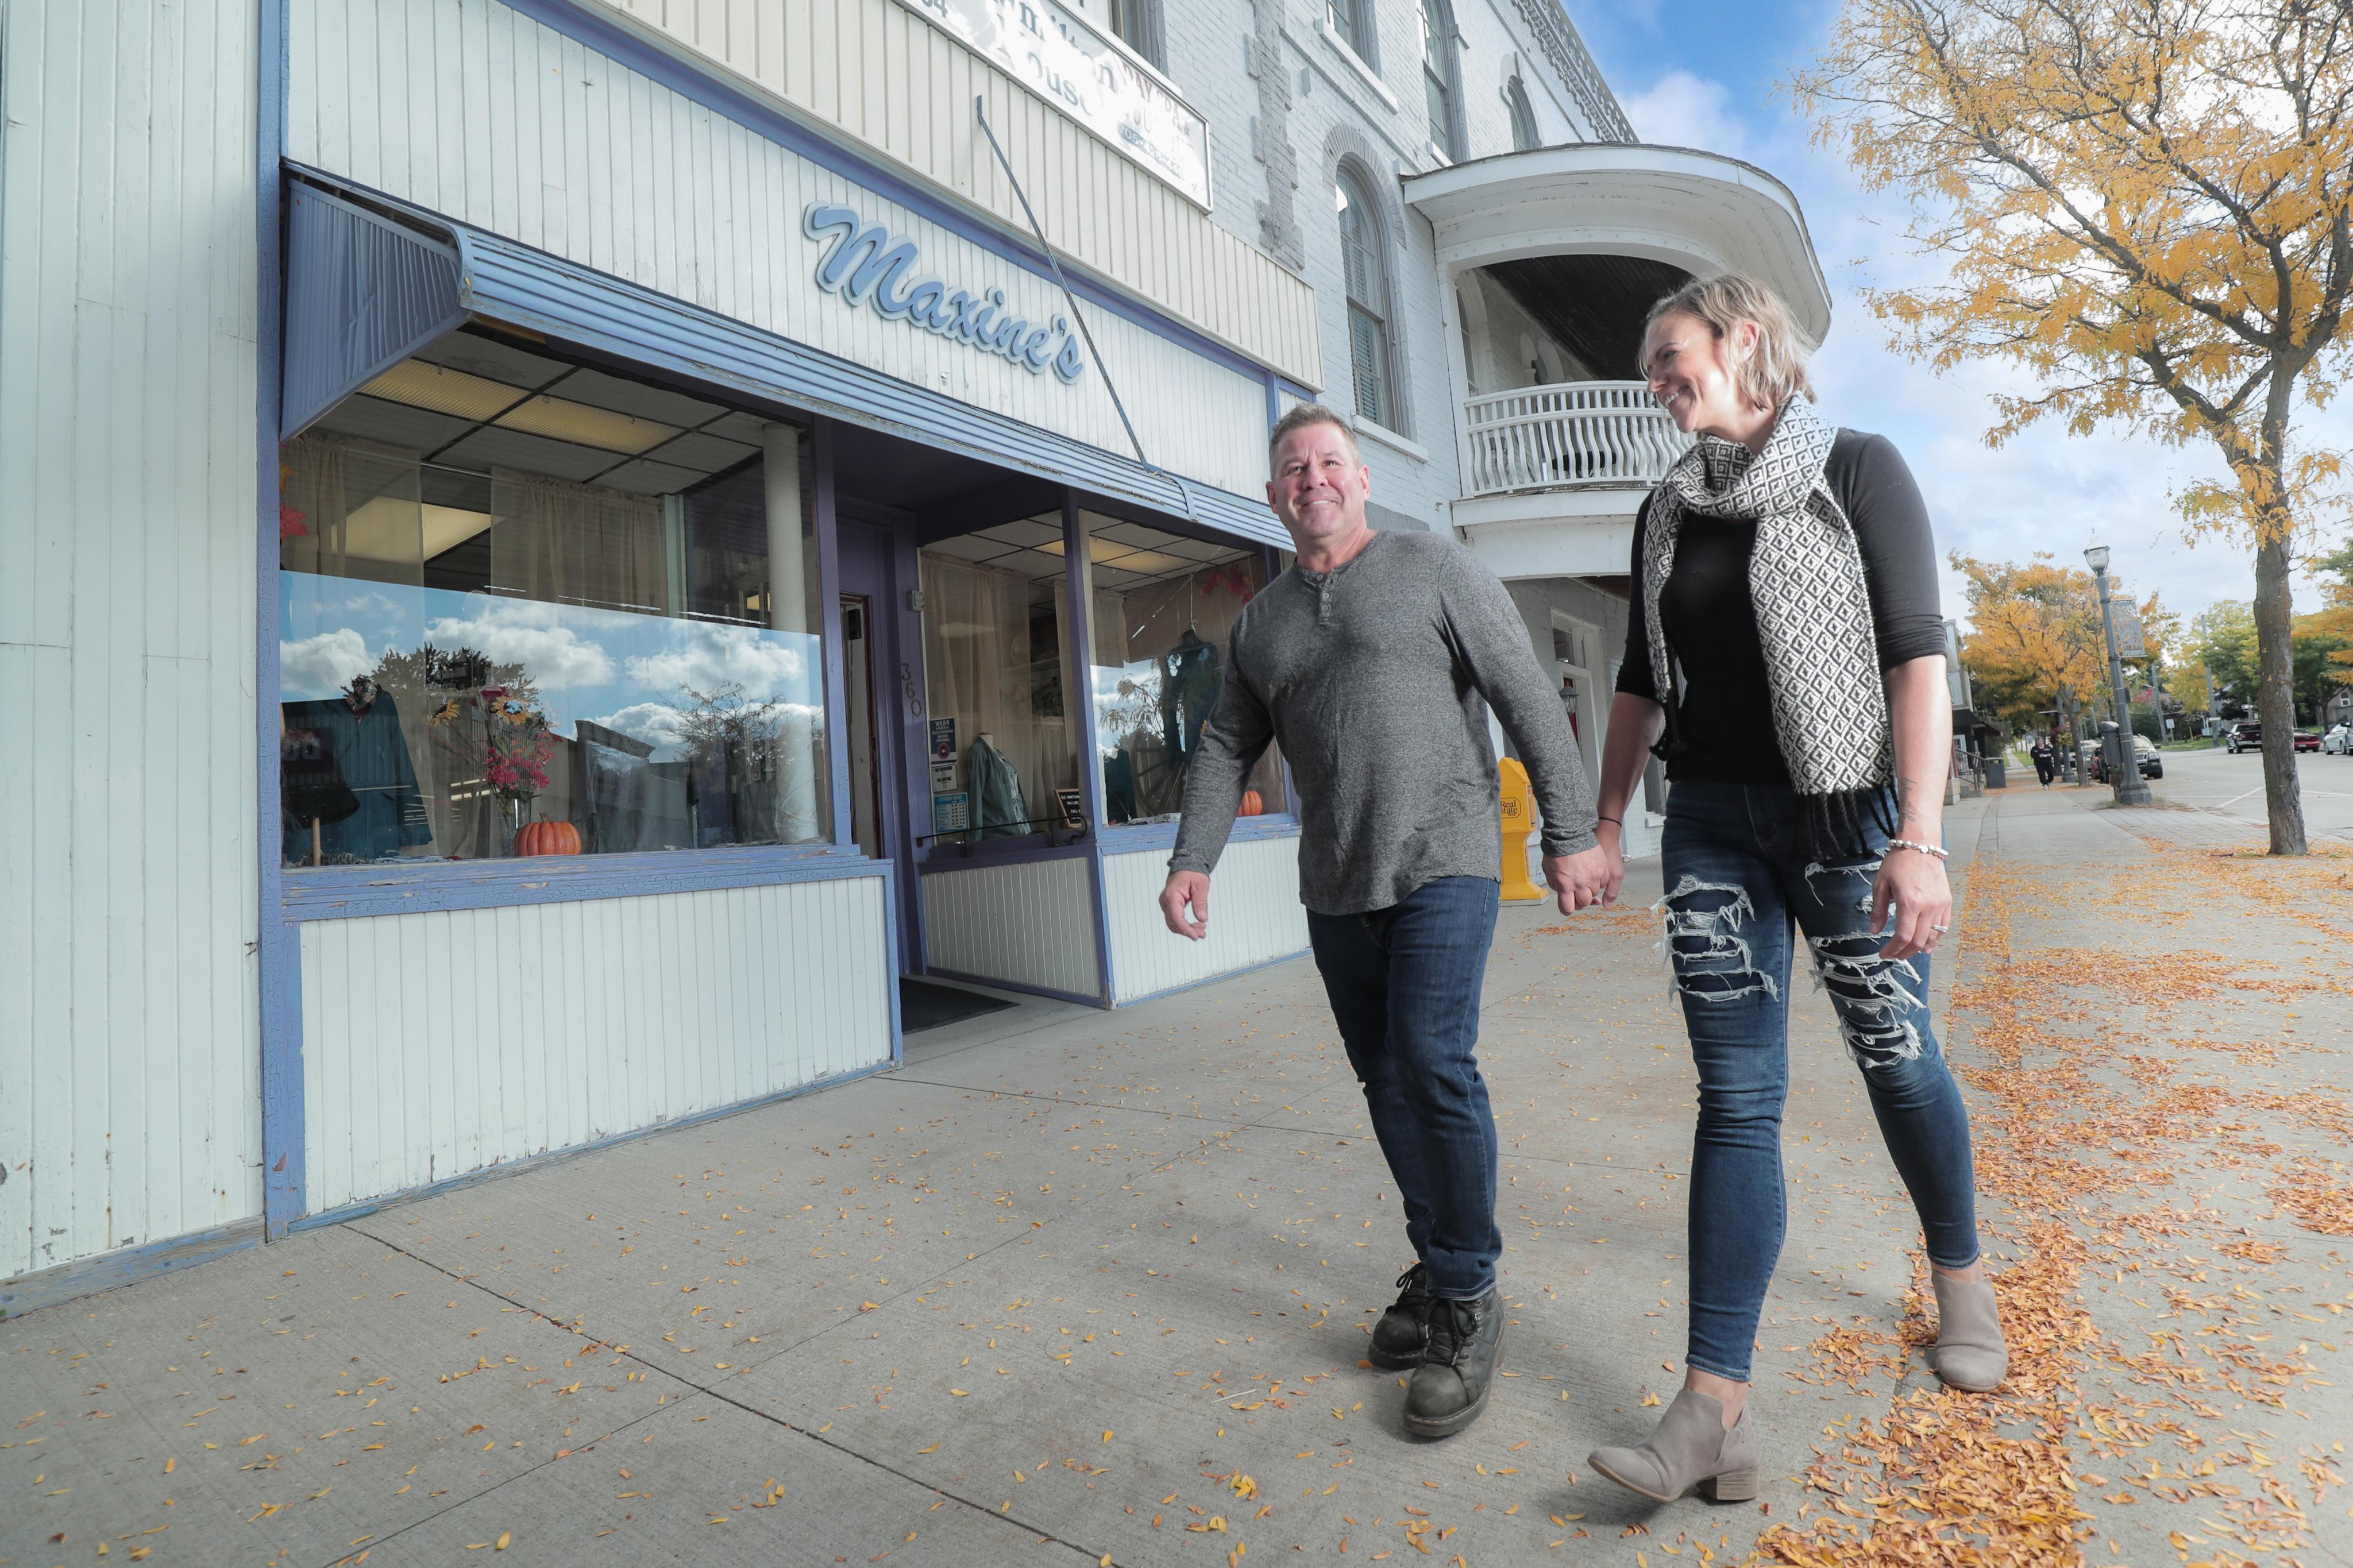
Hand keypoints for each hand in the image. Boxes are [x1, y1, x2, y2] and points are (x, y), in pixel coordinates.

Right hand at [1160, 871, 1210, 939]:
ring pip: (1173, 923)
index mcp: (1172, 895)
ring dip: (1186, 929)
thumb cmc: (1192, 873)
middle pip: (1174, 923)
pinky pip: (1174, 919)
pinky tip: (1194, 926)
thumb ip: (1200, 903)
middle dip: (1188, 931)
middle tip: (1202, 934)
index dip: (1186, 929)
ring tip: (1200, 931)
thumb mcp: (1200, 886)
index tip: (1195, 935)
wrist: (1186, 866)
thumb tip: (1202, 918)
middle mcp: (1165, 900)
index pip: (1176, 918)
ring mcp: (1166, 904)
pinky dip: (1183, 925)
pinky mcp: (1169, 906)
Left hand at [1543, 840, 1619, 913]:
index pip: (1568, 908)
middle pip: (1584, 903)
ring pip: (1595, 893)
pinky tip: (1591, 876)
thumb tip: (1562, 894)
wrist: (1571, 832)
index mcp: (1565, 885)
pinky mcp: (1602, 869)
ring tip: (1583, 882)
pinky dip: (1598, 882)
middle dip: (1579, 901)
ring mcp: (1593, 876)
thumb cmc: (1558, 848)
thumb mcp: (1549, 869)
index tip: (1567, 907)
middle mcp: (1581, 883)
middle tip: (1576, 895)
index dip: (1567, 909)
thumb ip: (1556, 884)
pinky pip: (1603, 883)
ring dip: (1589, 891)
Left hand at [1871, 842, 1950, 959]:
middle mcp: (1928, 907)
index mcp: (1910, 903)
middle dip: (1905, 952)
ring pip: (1932, 936)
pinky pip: (1943, 926)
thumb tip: (1875, 931)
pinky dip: (1935, 938)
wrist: (1921, 846)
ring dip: (1919, 947)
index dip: (1893, 949)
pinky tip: (1927, 944)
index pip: (1903, 937)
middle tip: (1895, 955)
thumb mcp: (1881, 885)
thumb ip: (1879, 911)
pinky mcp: (1947, 902)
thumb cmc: (1899, 862)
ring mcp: (1940, 905)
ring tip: (1908, 951)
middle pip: (1918, 941)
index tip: (1884, 954)